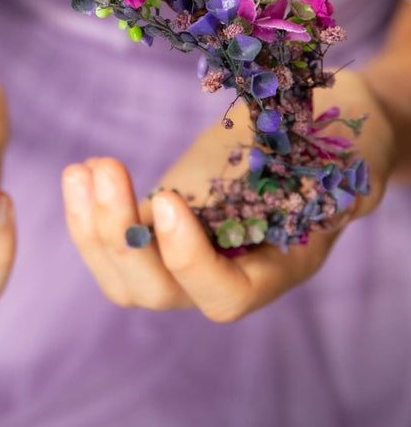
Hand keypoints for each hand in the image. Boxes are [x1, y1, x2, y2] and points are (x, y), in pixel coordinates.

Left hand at [61, 70, 393, 321]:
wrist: (325, 129)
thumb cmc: (342, 141)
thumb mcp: (348, 159)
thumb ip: (338, 179)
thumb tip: (337, 176)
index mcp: (277, 268)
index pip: (224, 297)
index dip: (189, 261)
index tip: (167, 198)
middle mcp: (227, 276)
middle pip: (156, 293)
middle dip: (119, 235)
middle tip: (106, 168)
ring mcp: (187, 259)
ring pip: (124, 279)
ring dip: (93, 225)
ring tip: (84, 168)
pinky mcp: (161, 232)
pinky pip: (114, 245)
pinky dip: (89, 213)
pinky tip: (79, 170)